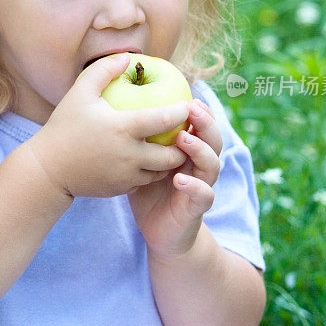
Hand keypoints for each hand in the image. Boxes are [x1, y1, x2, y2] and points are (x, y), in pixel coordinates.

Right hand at [28, 55, 188, 198]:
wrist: (46, 169)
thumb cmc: (64, 126)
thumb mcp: (80, 92)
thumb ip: (103, 70)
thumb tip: (126, 57)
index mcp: (124, 128)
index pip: (165, 118)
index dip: (181, 111)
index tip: (186, 105)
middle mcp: (130, 154)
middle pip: (172, 153)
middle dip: (183, 144)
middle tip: (185, 132)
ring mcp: (126, 175)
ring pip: (162, 172)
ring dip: (169, 161)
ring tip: (170, 147)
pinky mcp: (120, 189)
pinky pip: (145, 181)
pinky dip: (150, 172)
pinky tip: (149, 162)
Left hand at [127, 98, 222, 259]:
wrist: (159, 233)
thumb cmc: (148, 192)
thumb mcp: (141, 161)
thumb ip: (138, 139)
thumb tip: (113, 107)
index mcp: (188, 151)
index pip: (200, 125)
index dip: (198, 109)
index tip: (187, 93)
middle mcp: (199, 166)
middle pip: (212, 139)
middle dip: (205, 122)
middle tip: (191, 108)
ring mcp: (202, 186)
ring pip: (212, 164)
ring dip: (200, 149)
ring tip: (183, 139)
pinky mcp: (197, 208)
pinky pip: (204, 195)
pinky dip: (194, 186)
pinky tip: (179, 179)